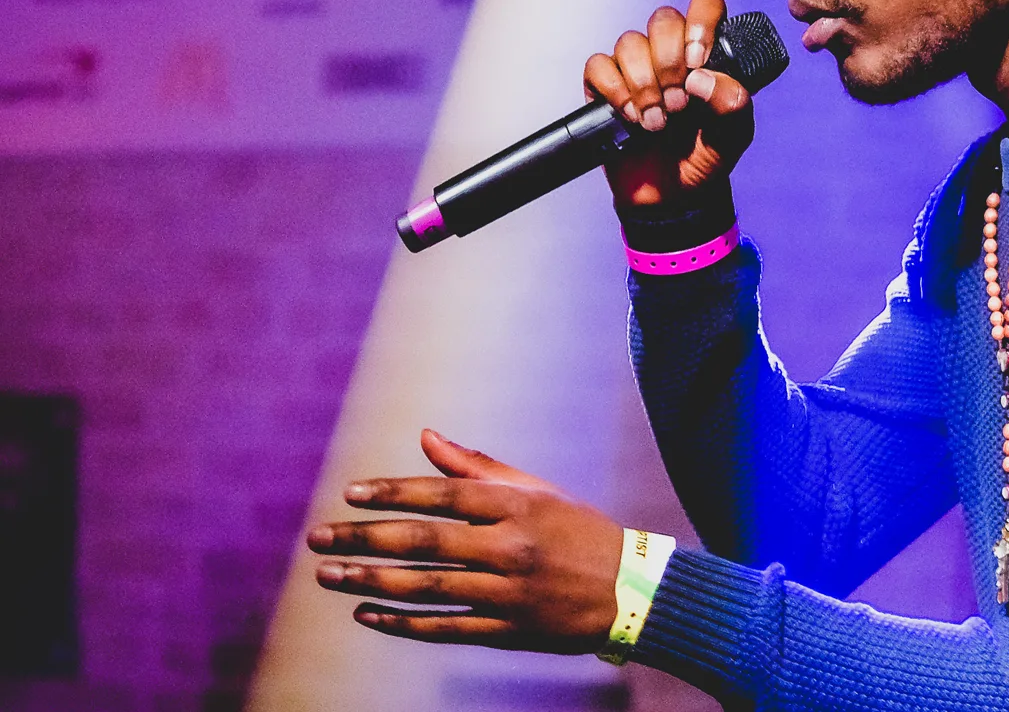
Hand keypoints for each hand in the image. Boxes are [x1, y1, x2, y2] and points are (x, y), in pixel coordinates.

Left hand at [307, 429, 624, 653]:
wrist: (632, 590)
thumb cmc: (579, 531)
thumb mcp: (537, 491)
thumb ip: (478, 467)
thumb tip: (427, 436)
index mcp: (518, 505)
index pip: (444, 494)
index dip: (395, 492)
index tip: (350, 494)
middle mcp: (511, 547)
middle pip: (425, 541)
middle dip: (365, 540)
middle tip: (319, 540)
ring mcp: (509, 592)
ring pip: (428, 587)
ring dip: (372, 582)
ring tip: (330, 576)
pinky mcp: (510, 631)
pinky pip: (446, 628)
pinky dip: (403, 623)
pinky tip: (367, 614)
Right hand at [583, 0, 754, 212]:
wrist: (672, 197)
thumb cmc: (706, 156)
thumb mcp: (735, 134)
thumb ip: (734, 103)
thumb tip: (701, 78)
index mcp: (707, 52)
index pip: (705, 4)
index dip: (700, 22)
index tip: (699, 61)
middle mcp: (670, 52)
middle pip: (663, 19)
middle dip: (670, 62)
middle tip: (680, 104)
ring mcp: (636, 67)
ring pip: (630, 42)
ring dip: (644, 84)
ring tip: (657, 122)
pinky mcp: (605, 86)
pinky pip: (599, 65)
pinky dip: (615, 90)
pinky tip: (630, 118)